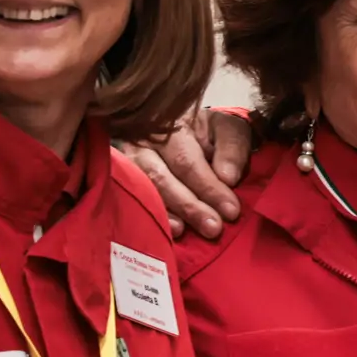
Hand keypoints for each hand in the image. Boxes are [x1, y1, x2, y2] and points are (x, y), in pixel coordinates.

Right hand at [124, 107, 256, 237]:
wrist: (192, 131)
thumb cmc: (211, 133)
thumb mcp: (229, 130)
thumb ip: (232, 150)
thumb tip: (227, 177)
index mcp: (172, 125)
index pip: (187, 161)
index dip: (208, 187)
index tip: (231, 210)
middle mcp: (144, 141)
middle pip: (161, 177)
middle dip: (189, 206)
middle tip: (213, 227)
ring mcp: (129, 160)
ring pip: (144, 190)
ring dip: (169, 214)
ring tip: (186, 231)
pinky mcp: (124, 177)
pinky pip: (134, 199)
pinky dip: (153, 216)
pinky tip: (170, 229)